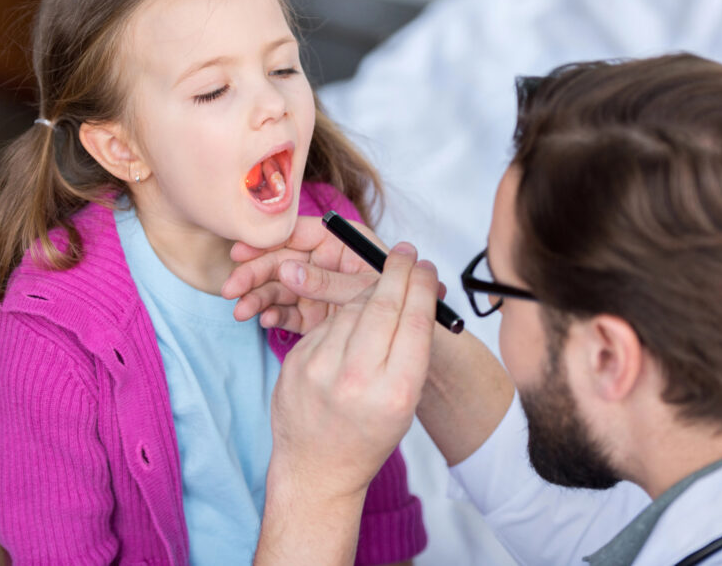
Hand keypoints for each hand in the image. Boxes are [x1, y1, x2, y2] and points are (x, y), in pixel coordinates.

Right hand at [221, 215, 384, 333]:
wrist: (416, 340)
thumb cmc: (400, 302)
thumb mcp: (365, 288)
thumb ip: (327, 281)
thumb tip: (287, 270)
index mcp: (340, 241)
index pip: (297, 233)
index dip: (268, 242)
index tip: (241, 252)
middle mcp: (324, 261)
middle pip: (282, 261)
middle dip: (254, 274)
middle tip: (231, 289)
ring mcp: (317, 288)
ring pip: (279, 287)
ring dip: (258, 297)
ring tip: (241, 311)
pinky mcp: (313, 313)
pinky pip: (288, 311)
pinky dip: (274, 315)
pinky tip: (264, 321)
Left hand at [268, 242, 438, 500]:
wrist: (317, 468)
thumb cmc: (369, 434)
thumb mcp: (404, 402)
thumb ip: (409, 352)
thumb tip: (415, 293)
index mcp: (396, 392)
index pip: (414, 322)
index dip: (422, 287)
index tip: (427, 266)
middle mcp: (356, 379)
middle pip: (383, 307)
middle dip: (398, 273)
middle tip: (406, 252)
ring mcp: (320, 369)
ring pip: (351, 309)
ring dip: (370, 291)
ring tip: (384, 283)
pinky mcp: (295, 362)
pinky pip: (327, 324)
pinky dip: (343, 315)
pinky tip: (353, 317)